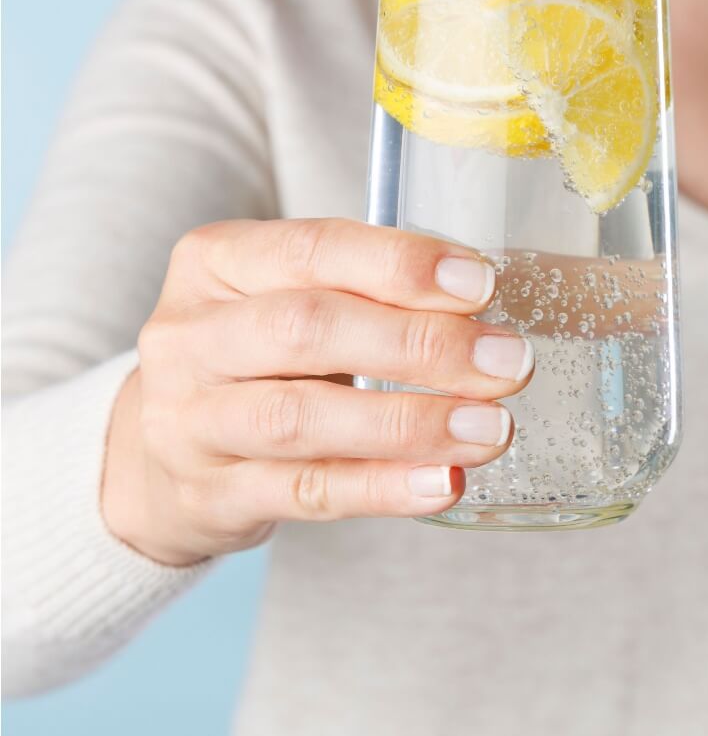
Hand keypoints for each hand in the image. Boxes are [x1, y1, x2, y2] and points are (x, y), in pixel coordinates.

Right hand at [102, 218, 533, 565]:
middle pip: (308, 329)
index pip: (314, 248)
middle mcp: (191, 336)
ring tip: (491, 429)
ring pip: (303, 419)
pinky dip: (382, 489)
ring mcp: (190, 421)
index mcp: (217, 262)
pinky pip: (305, 492)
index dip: (401, 265)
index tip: (482, 284)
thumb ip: (372, 292)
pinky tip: (444, 483)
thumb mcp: (291, 298)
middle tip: (508, 363)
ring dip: (410, 423)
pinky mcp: (209, 496)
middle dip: (421, 344)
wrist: (162, 453)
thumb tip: (493, 306)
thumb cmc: (260, 355)